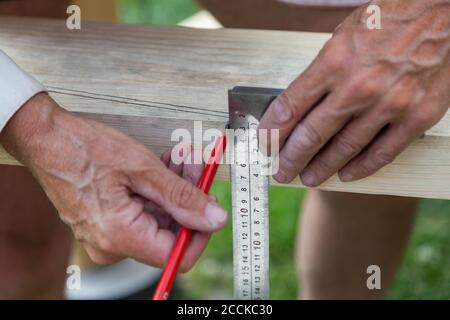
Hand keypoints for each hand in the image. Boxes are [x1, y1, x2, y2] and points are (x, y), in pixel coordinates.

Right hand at [0, 93, 227, 270]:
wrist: (46, 139)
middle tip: (196, 166)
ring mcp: (108, 235)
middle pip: (170, 233)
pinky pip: (143, 214)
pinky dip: (158, 191)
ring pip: (159, 220)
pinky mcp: (106, 223)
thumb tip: (215, 219)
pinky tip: (163, 167)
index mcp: (121, 236)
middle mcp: (112, 244)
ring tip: (180, 159)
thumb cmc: (84, 149)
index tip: (209, 201)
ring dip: (175, 189)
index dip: (201, 230)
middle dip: (189, 198)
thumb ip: (183, 198)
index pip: (179, 255)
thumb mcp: (143, 169)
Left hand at [259, 0, 449, 185]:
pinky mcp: (417, 116)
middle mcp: (358, 87)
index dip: (272, 131)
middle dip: (291, 158)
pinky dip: (361, 168)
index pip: (290, 107)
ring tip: (308, 178)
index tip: (265, 143)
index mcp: (334, 62)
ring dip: (321, 168)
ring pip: (344, 149)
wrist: (440, 14)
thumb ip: (318, 75)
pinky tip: (346, 174)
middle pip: (312, 135)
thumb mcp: (340, 39)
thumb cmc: (386, 23)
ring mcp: (389, 104)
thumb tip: (294, 109)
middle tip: (282, 171)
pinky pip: (383, 153)